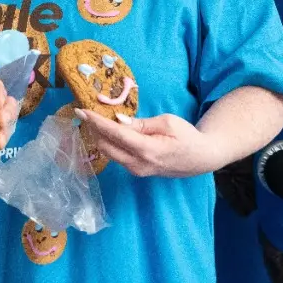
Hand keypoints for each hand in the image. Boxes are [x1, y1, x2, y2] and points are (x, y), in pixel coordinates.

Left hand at [75, 110, 223, 177]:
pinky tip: (108, 131)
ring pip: (109, 152)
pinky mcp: (137, 171)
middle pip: (105, 146)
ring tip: (96, 119)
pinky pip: (117, 156)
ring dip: (100, 136)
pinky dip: (109, 143)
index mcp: (147, 149)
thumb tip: (118, 121)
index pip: (114, 134)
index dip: (96, 122)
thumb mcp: (168, 122)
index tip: (81, 111)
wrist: (201, 159)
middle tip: (87, 112)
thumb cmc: (187, 136)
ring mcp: (137, 170)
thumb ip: (142, 123)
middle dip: (94, 129)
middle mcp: (138, 164)